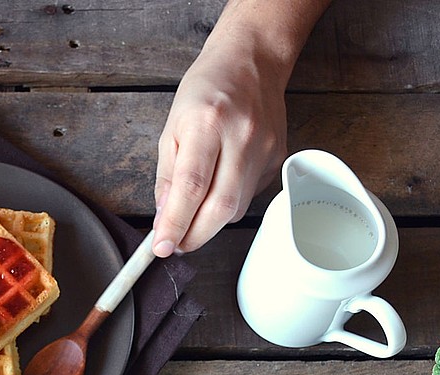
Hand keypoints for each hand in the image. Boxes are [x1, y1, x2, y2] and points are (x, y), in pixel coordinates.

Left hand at [151, 36, 289, 257]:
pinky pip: (250, 196)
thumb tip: (164, 219)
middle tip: (175, 244)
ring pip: (237, 208)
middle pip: (220, 207)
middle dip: (194, 236)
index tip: (160, 247)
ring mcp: (265, 148)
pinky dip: (229, 205)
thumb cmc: (205, 91)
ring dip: (210, 223)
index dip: (175, 224)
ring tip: (192, 219)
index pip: (191, 187)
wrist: (251, 63)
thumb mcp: (172, 129)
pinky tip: (218, 190)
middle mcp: (241, 137)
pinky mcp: (278, 158)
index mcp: (207, 123)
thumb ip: (167, 177)